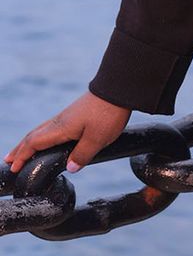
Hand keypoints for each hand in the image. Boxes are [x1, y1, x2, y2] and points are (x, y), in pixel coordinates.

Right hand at [3, 91, 131, 173]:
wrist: (119, 87)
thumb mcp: (97, 139)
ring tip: (24, 151)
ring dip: (30, 141)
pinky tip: (49, 138)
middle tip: (9, 160)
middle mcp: (60, 120)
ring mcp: (68, 115)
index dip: (22, 155)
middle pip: (34, 135)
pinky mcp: (76, 113)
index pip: (34, 142)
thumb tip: (70, 168)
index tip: (13, 167)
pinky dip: (43, 135)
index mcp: (61, 128)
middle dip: (20, 148)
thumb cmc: (108, 113)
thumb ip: (82, 155)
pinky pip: (52, 126)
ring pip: (42, 130)